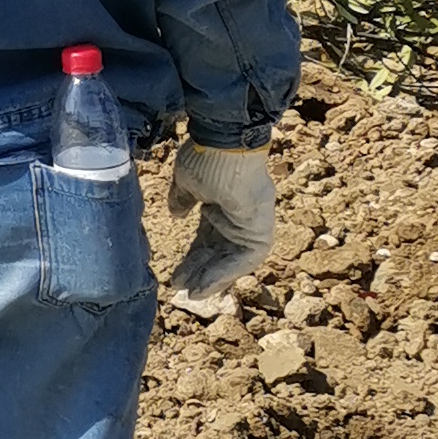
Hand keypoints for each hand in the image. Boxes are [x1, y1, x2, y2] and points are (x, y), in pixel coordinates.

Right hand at [168, 140, 273, 306]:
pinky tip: (207, 285)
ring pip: (234, 259)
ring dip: (214, 278)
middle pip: (220, 251)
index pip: (208, 238)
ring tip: (193, 294)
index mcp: (222, 203)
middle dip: (201, 272)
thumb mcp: (187, 182)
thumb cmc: (207, 157)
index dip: (193, 257)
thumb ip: (182, 200)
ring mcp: (253, 222)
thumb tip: (175, 214)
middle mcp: (240, 215)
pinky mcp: (261, 229)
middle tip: (182, 288)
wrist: (225, 145)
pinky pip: (246, 258)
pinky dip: (227, 272)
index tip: (177, 276)